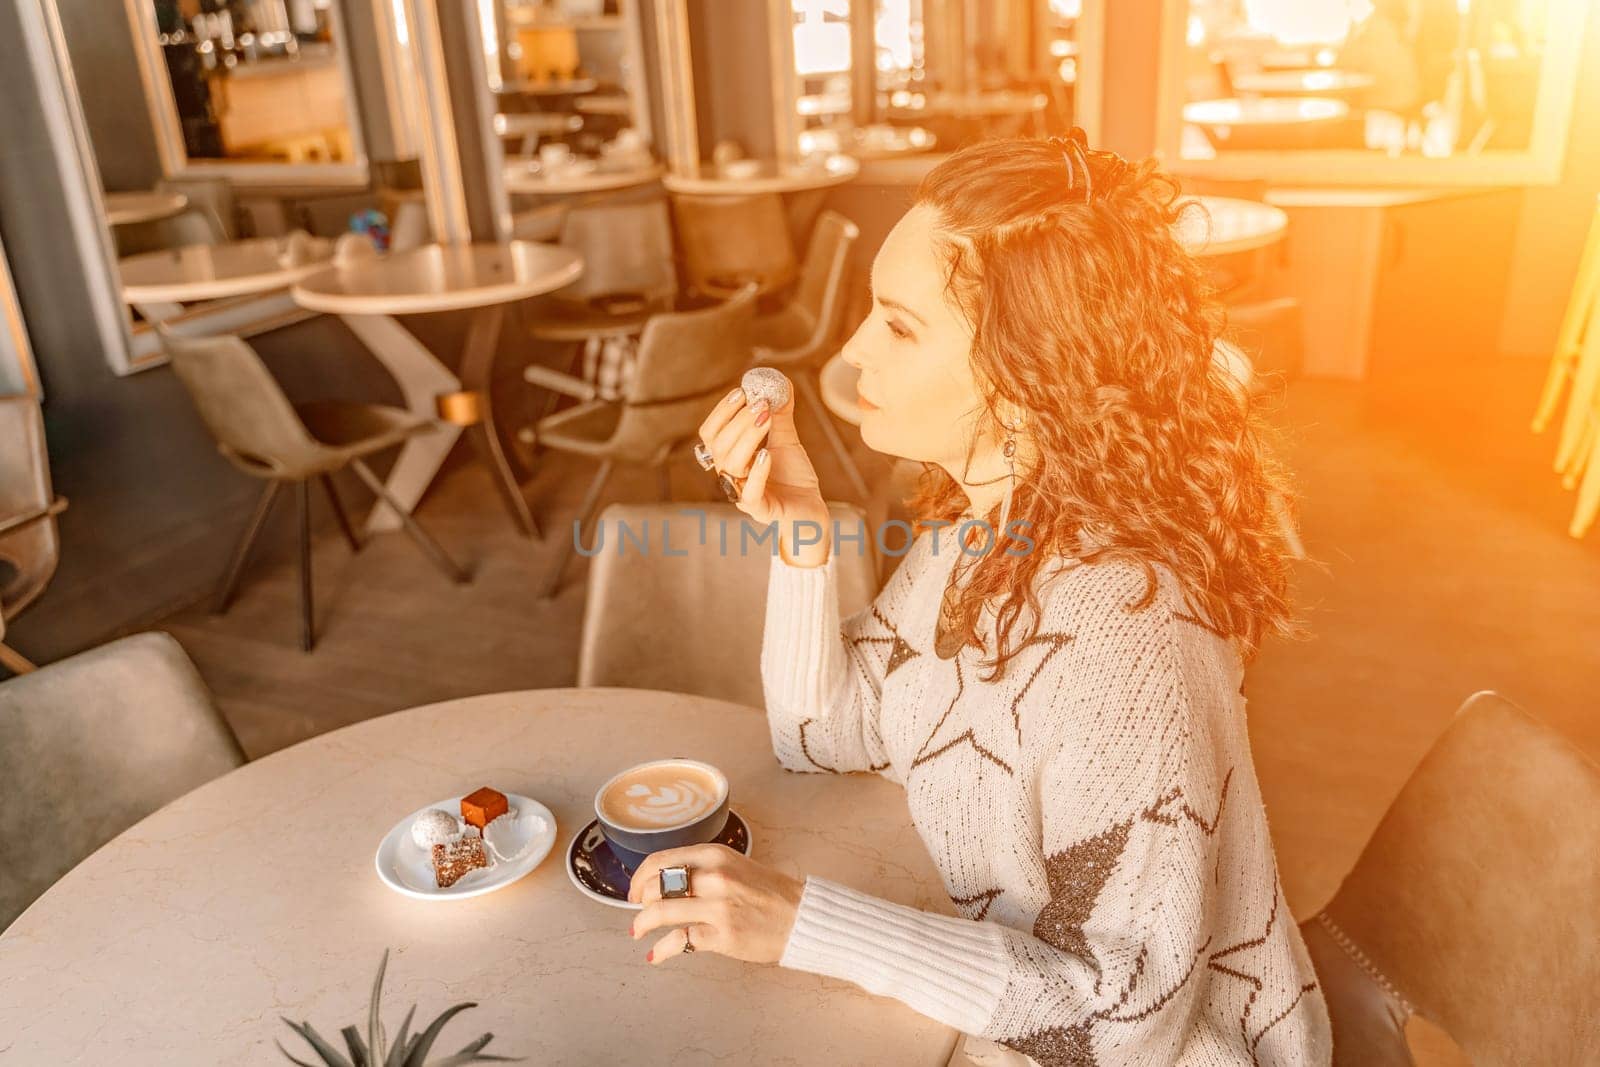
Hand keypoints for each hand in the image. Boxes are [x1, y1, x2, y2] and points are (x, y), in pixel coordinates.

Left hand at [626, 842, 804, 965]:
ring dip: (642, 924)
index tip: (635, 889)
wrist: (802, 915)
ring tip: (637, 931)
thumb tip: (665, 883)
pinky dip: (662, 950)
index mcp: (714, 855)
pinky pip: (680, 940)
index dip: (640, 876)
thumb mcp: (735, 865)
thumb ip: (703, 869)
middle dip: (639, 901)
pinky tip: (656, 955)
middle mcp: (713, 876)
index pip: (660, 860)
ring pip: (661, 912)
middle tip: (638, 911)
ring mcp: (717, 906)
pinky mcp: (722, 935)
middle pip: (655, 886)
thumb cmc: (770, 892)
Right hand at [696, 385, 830, 566]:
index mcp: (730, 458)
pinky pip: (750, 494)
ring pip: (731, 466)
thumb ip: (780, 415)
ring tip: (766, 419)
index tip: (742, 392)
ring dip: (747, 438)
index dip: (722, 412)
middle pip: (720, 447)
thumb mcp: (786, 440)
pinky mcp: (760, 510)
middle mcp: (731, 476)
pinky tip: (766, 454)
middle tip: (760, 402)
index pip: (712, 434)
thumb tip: (780, 382)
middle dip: (738, 421)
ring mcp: (742, 494)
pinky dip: (756, 472)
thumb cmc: (793, 477)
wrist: (811, 510)